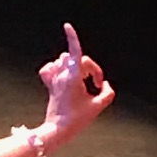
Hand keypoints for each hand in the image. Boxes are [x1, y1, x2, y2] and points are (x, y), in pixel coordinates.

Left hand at [38, 23, 115, 144]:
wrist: (58, 130)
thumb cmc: (77, 119)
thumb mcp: (97, 107)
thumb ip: (107, 93)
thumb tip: (106, 85)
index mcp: (73, 77)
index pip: (74, 52)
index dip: (72, 37)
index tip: (67, 26)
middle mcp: (62, 75)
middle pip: (76, 58)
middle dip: (89, 67)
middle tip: (95, 84)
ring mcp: (55, 80)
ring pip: (62, 60)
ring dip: (74, 66)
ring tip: (82, 81)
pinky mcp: (50, 86)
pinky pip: (49, 70)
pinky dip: (56, 69)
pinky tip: (62, 76)